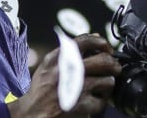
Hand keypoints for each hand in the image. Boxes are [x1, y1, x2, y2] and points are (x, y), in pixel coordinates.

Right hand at [8, 34, 122, 117]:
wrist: (31, 114)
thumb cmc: (41, 90)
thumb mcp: (49, 65)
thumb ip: (69, 50)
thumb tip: (96, 36)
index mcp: (58, 58)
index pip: (86, 41)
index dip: (102, 43)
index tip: (107, 48)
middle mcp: (67, 71)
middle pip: (104, 61)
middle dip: (114, 65)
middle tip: (115, 69)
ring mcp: (75, 89)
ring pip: (107, 81)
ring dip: (107, 85)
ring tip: (101, 87)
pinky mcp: (81, 106)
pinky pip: (102, 101)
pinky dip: (99, 103)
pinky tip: (92, 102)